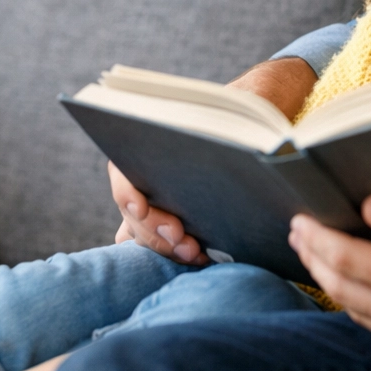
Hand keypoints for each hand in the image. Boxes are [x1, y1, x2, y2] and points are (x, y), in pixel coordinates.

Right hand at [109, 56, 319, 259]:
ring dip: (166, 247)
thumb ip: (227, 121)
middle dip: (154, 231)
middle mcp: (144, 176)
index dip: (126, 192)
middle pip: (133, 213)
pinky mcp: (174, 222)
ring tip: (194, 253)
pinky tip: (199, 258)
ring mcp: (156, 202)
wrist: (248, 128)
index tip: (141, 207)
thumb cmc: (235, 114)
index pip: (122, 172)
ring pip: (146, 233)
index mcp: (147, 144)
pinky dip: (175, 254)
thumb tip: (241, 135)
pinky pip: (163, 244)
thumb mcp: (231, 111)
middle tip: (181, 238)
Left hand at [288, 194, 370, 340]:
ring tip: (313, 252)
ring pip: (352, 307)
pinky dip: (351, 297)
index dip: (316, 237)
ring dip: (327, 278)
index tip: (299, 218)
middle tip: (297, 231)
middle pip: (340, 286)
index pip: (345, 258)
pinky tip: (349, 281)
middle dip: (313, 257)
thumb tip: (368, 206)